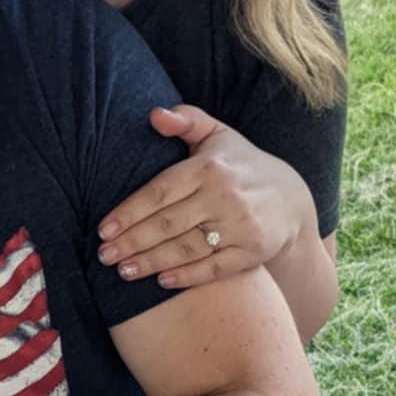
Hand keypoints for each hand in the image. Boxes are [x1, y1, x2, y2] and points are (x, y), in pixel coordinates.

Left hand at [98, 106, 310, 289]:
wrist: (291, 200)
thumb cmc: (241, 167)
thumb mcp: (218, 135)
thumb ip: (186, 120)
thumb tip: (154, 115)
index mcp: (209, 167)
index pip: (160, 191)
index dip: (129, 212)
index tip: (103, 229)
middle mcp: (225, 196)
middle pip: (168, 223)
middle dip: (132, 241)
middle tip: (104, 255)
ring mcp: (240, 226)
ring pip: (187, 248)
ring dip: (151, 262)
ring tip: (123, 271)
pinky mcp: (252, 252)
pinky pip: (214, 268)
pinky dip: (187, 277)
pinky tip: (161, 281)